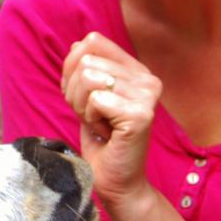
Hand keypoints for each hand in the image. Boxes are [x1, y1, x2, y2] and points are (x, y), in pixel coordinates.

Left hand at [60, 32, 161, 209]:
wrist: (114, 179)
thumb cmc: (100, 139)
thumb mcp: (86, 96)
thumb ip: (84, 69)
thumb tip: (78, 45)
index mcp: (136, 69)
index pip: (93, 41)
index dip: (73, 67)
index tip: (84, 96)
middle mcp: (148, 78)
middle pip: (86, 62)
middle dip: (76, 93)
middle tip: (94, 117)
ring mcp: (148, 95)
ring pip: (88, 79)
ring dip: (83, 107)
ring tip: (100, 124)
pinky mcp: (141, 114)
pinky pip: (96, 100)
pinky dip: (90, 119)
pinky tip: (106, 133)